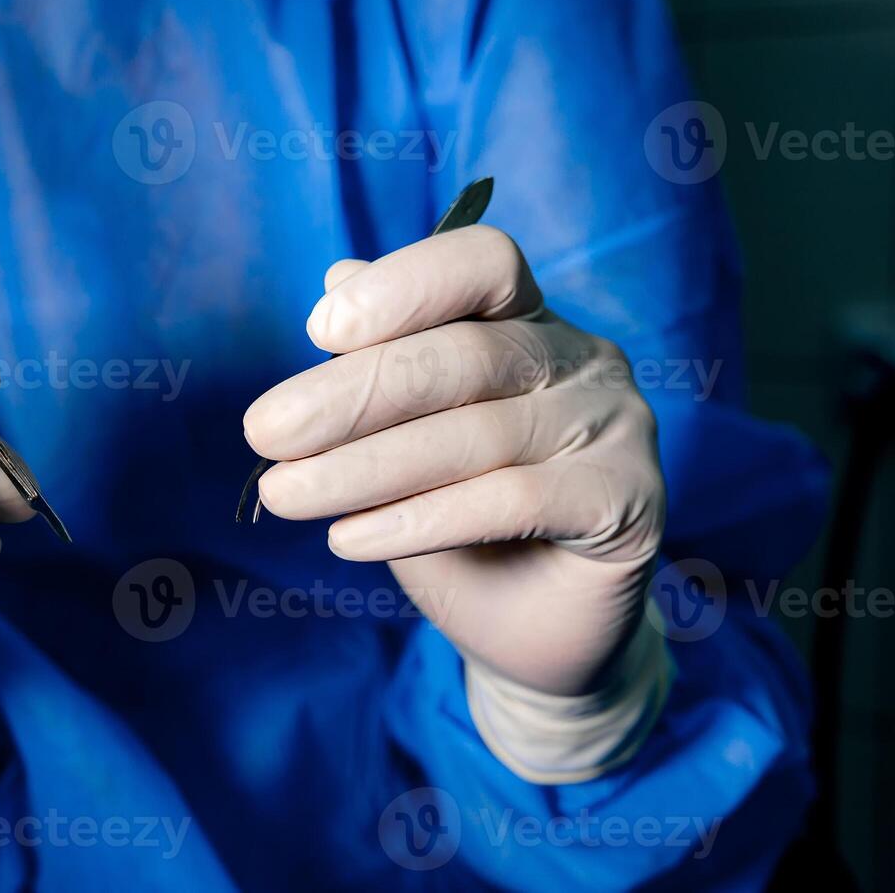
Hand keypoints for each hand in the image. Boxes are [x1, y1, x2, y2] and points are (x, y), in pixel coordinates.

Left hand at [243, 226, 664, 696]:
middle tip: (265, 432)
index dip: (403, 286)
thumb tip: (335, 278)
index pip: (481, 263)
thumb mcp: (403, 438)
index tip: (317, 330)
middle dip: (349, 395)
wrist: (528, 631)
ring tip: (286, 496)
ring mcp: (616, 426)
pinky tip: (350, 541)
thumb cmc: (458, 523)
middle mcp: (583, 360)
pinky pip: (511, 499)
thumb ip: (382, 361)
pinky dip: (419, 520)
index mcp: (529, 320)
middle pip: (463, 355)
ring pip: (475, 434)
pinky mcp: (629, 500)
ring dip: (362, 468)